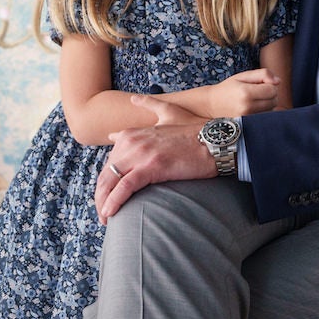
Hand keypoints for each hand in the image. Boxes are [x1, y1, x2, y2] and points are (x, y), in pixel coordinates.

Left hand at [94, 95, 214, 221]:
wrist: (217, 140)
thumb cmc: (198, 130)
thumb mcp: (170, 112)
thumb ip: (150, 106)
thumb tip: (134, 99)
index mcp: (133, 133)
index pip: (109, 162)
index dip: (106, 182)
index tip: (107, 196)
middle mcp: (132, 141)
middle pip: (106, 174)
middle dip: (100, 196)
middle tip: (103, 213)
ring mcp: (141, 153)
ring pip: (110, 182)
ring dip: (103, 203)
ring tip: (106, 219)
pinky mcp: (151, 166)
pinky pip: (124, 188)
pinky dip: (114, 202)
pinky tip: (110, 215)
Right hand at [206, 68, 280, 118]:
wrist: (212, 104)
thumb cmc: (229, 88)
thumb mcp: (243, 76)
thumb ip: (263, 74)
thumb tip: (279, 81)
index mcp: (246, 93)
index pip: (273, 90)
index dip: (269, 85)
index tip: (260, 84)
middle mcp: (247, 107)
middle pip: (274, 100)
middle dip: (270, 94)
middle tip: (257, 91)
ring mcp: (247, 118)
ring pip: (271, 109)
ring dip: (267, 103)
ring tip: (253, 99)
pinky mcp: (247, 125)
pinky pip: (265, 117)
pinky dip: (263, 111)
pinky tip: (253, 107)